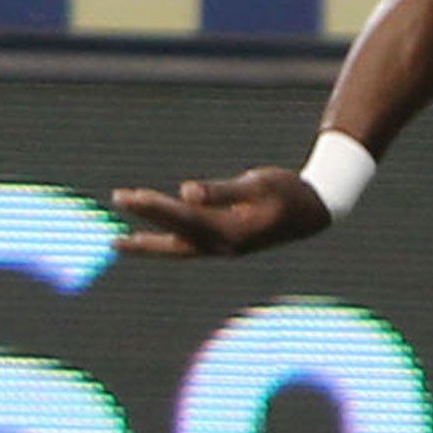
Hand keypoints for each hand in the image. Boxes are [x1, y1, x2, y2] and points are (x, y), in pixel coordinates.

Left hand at [112, 167, 332, 257]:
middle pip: (174, 235)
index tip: (128, 196)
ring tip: (118, 240)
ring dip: (148, 242)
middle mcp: (224, 246)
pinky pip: (187, 246)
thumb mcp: (259, 184)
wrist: (315, 213)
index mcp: (232, 231)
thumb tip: (185, 191)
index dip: (154, 206)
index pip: (183, 217)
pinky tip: (154, 235)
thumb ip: (222, 190)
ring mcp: (224, 249)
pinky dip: (166, 241)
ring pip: (177, 248)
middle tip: (117, 199)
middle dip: (144, 221)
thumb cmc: (289, 192)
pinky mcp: (225, 245)